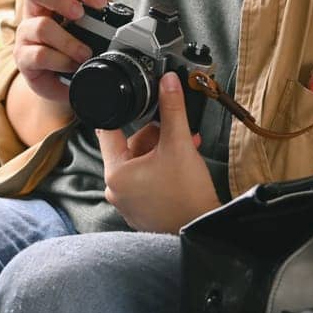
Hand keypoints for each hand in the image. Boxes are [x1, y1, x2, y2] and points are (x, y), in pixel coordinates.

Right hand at [13, 0, 110, 106]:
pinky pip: (39, 55)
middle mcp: (35, 10)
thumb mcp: (92, 13)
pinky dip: (61, 61)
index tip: (101, 3)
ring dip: (69, 41)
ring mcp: (26, 34)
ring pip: (41, 27)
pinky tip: (73, 66)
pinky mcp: (23, 58)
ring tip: (85, 53)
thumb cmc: (76, 40)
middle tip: (80, 16)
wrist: (67, 78)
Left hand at [98, 72, 221, 233]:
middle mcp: (116, 190)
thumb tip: (168, 81)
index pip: (108, 131)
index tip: (133, 103)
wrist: (203, 231)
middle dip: (156, 136)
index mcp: (116, 173)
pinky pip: (147, 180)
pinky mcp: (143, 211)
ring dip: (163, 151)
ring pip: (141, 162)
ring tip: (186, 148)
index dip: (122, 113)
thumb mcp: (179, 144)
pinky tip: (183, 166)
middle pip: (131, 146)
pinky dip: (163, 170)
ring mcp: (128, 203)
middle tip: (177, 133)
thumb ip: (172, 109)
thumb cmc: (187, 195)